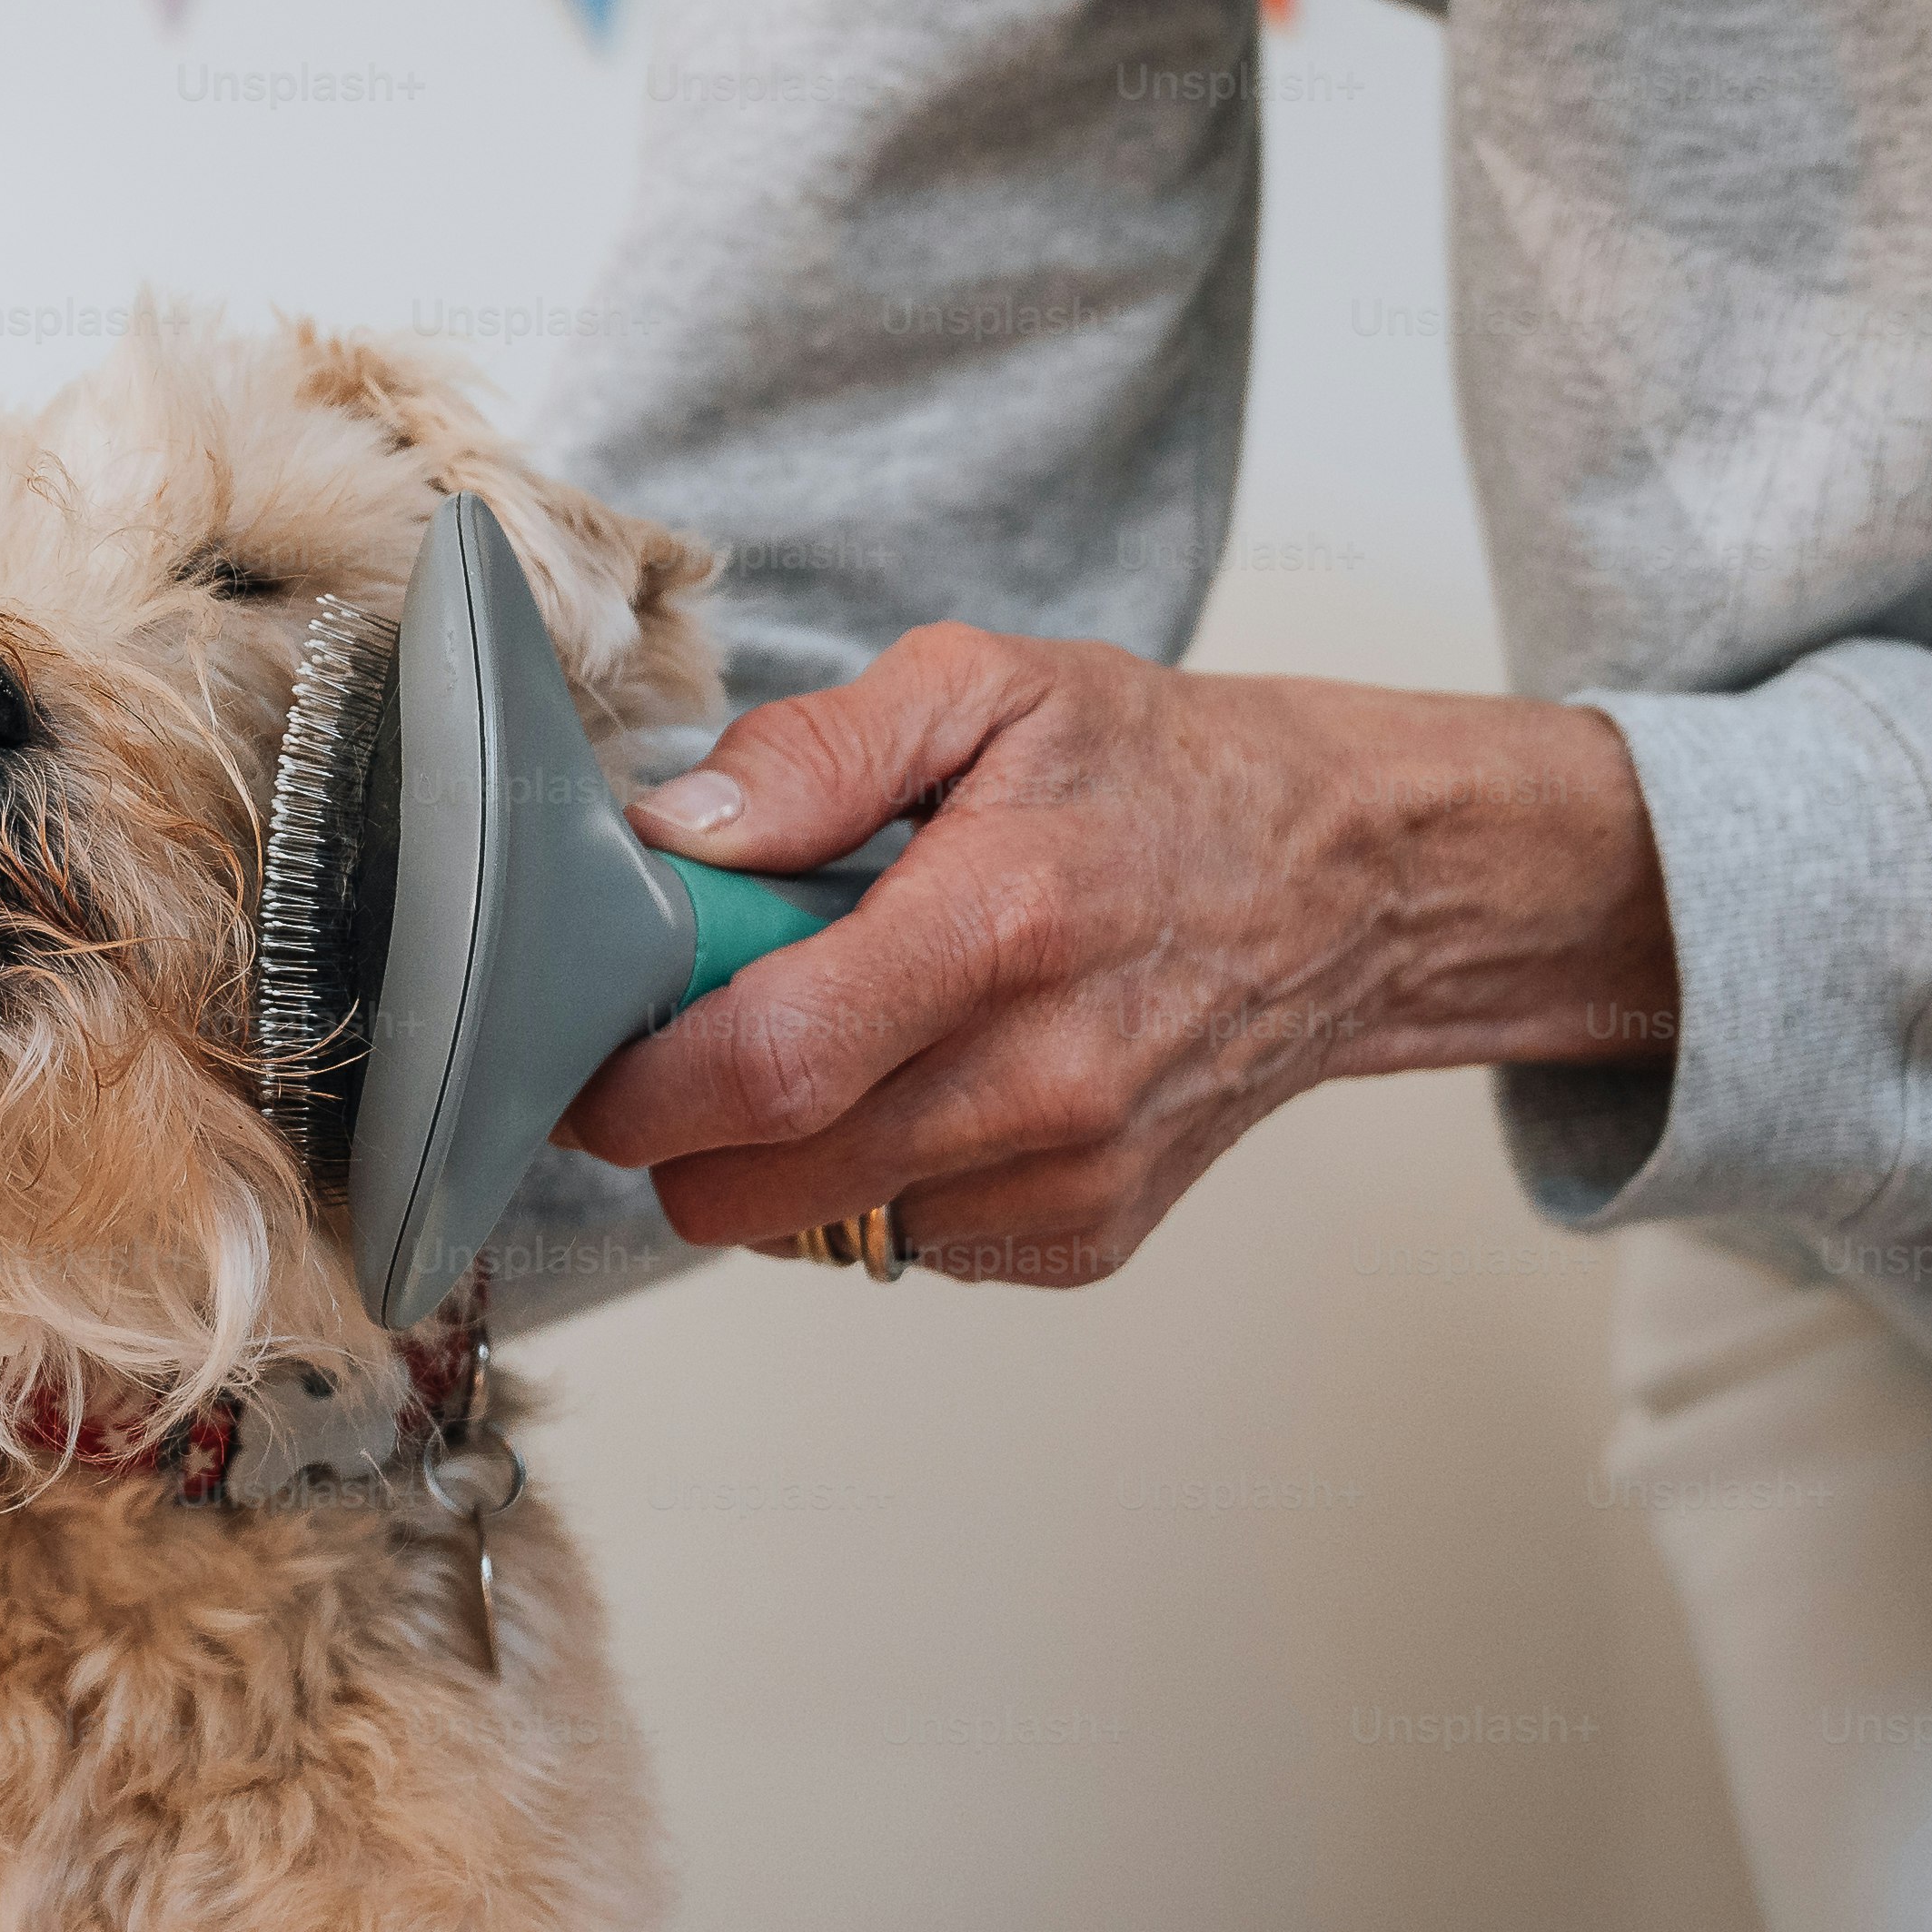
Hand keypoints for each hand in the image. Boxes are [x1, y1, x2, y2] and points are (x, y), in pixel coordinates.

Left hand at [557, 625, 1675, 1285]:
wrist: (1349, 884)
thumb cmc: (1154, 775)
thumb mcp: (983, 686)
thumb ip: (811, 751)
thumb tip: (671, 834)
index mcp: (1000, 927)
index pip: (757, 1069)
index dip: (628, 1081)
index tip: (582, 1043)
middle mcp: (1042, 1083)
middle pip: (748, 1188)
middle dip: (669, 1128)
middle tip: (688, 1032)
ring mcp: (1068, 1180)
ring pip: (802, 1230)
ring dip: (762, 1156)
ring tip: (827, 1036)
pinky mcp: (1080, 1241)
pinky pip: (890, 1245)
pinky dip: (862, 1177)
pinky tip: (921, 1079)